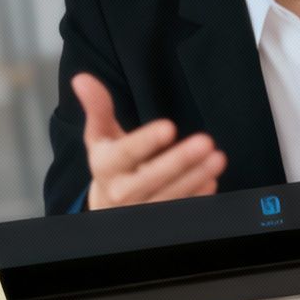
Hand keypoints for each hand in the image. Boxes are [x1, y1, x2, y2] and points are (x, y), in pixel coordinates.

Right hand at [74, 72, 227, 208]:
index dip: (146, 142)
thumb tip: (82, 78)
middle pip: (149, 179)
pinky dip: (196, 199)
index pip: (124, 154)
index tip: (168, 127)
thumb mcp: (100, 136)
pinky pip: (178, 212)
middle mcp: (120, 192)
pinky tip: (211, 180)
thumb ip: (98, 108)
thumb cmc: (110, 164)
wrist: (109, 205)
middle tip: (206, 142)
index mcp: (105, 167)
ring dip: (194, 178)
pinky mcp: (157, 220)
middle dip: (178, 161)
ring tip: (217, 158)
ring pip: (168, 198)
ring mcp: (139, 210)